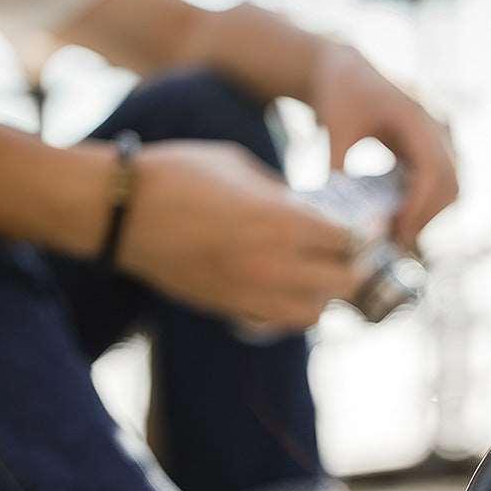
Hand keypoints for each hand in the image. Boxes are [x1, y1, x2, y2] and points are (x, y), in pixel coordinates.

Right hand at [118, 140, 359, 328]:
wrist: (122, 212)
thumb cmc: (178, 174)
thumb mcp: (240, 166)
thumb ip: (280, 193)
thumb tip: (307, 210)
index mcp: (281, 220)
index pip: (349, 240)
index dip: (364, 235)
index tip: (368, 229)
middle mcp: (274, 264)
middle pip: (343, 283)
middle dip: (353, 269)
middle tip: (351, 256)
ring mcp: (252, 293)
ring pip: (315, 313)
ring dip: (324, 296)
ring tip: (318, 276)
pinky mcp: (231, 310)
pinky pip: (280, 323)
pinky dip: (292, 311)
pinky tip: (287, 290)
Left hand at [308, 40, 458, 245]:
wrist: (348, 71)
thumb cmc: (340, 95)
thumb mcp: (333, 128)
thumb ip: (337, 169)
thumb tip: (340, 216)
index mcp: (416, 115)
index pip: (433, 169)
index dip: (419, 205)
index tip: (396, 231)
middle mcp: (438, 126)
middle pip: (451, 184)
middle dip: (426, 217)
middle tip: (395, 242)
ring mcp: (442, 137)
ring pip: (454, 189)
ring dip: (430, 215)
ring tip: (397, 233)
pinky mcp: (437, 148)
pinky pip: (445, 185)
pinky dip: (428, 205)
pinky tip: (401, 218)